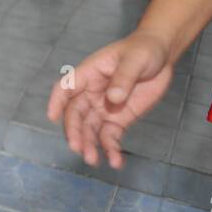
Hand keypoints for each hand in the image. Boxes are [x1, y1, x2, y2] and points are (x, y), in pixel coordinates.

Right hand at [46, 30, 173, 168]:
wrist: (160, 56)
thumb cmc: (143, 50)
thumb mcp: (135, 60)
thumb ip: (124, 78)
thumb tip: (113, 99)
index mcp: (89, 74)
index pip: (65, 88)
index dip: (56, 102)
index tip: (51, 117)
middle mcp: (91, 93)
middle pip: (75, 115)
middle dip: (75, 132)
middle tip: (78, 148)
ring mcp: (104, 107)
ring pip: (90, 129)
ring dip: (90, 145)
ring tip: (93, 160)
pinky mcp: (118, 118)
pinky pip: (110, 136)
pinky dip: (111, 149)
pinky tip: (115, 161)